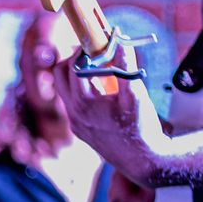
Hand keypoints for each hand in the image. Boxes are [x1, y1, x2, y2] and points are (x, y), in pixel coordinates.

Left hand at [56, 48, 171, 187]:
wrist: (142, 162)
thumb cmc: (141, 128)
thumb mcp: (135, 93)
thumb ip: (125, 65)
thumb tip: (119, 40)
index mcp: (84, 103)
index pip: (73, 65)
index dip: (84, 49)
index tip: (97, 41)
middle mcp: (73, 114)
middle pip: (60, 75)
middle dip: (74, 59)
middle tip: (92, 50)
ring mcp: (75, 123)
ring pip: (64, 89)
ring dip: (76, 74)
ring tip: (99, 68)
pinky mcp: (80, 130)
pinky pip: (72, 104)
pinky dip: (82, 90)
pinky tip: (102, 90)